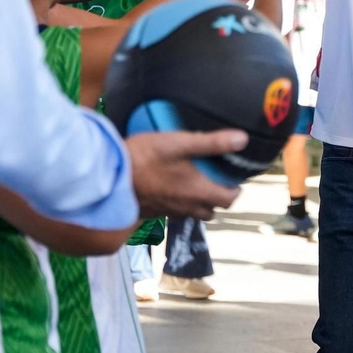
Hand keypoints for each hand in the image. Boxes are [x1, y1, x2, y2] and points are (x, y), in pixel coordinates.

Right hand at [126, 129, 244, 219]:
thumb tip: (242, 139)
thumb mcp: (179, 143)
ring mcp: (169, 213)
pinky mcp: (153, 213)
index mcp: (199, 193)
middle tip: (213, 177)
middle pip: (212, 210)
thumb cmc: (145, 159)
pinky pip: (174, 212)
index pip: (229, 199)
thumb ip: (212, 143)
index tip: (232, 176)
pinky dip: (179, 202)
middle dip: (217, 196)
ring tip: (192, 181)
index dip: (235, 189)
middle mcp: (187, 208)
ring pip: (193, 212)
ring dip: (198, 201)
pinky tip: (169, 185)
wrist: (109, 178)